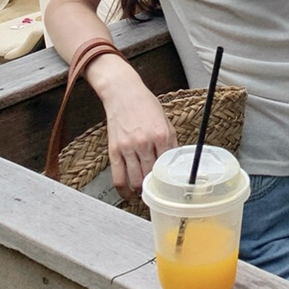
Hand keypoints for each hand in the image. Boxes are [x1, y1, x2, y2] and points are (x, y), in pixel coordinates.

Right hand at [103, 77, 177, 199]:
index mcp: (162, 135)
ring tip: (145, 193)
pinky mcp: (114, 150)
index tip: (170, 187)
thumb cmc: (145, 104)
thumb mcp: (165, 120)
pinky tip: (129, 195)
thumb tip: (174, 162)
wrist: (123, 93)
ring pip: (136, 181)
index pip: (168, 166)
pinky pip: (118, 178)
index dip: (169, 179)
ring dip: (141, 191)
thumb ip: (170, 142)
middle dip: (155, 187)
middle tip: (157, 192)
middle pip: (152, 176)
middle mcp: (145, 143)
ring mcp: (128, 148)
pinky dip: (124, 191)